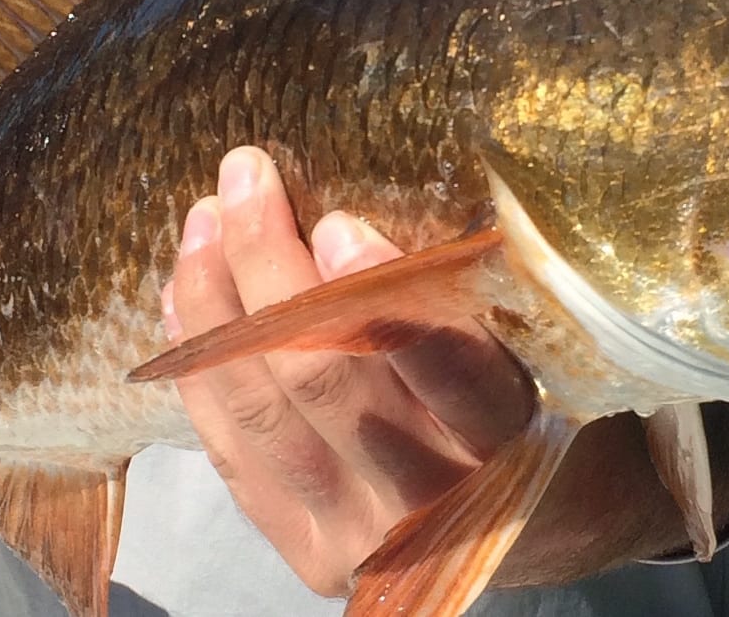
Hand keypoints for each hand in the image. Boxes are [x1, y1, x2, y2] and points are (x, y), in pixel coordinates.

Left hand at [166, 147, 728, 594]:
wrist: (535, 538)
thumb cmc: (544, 419)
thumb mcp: (542, 361)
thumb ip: (470, 306)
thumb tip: (362, 214)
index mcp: (505, 442)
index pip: (443, 366)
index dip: (377, 293)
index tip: (335, 223)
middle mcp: (428, 498)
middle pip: (325, 377)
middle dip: (269, 265)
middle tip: (245, 177)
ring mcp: (358, 533)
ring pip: (262, 410)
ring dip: (215, 304)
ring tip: (202, 221)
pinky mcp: (306, 550)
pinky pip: (233, 452)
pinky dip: (200, 369)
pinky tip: (184, 299)